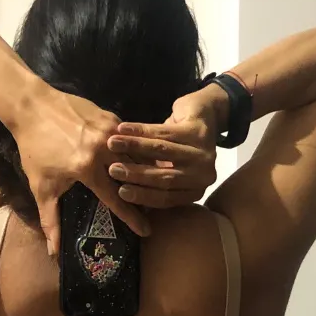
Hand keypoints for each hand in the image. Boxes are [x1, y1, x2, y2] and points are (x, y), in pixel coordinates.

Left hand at [12, 86, 151, 256]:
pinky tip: (138, 161)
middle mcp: (103, 149)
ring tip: (149, 184)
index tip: (146, 231)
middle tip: (150, 207)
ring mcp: (110, 130)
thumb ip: (49, 220)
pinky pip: (129, 140)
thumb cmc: (35, 148)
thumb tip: (53, 252)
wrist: (31, 105)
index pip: (117, 199)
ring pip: (136, 155)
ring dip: (143, 171)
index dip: (132, 217)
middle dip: (143, 192)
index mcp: (87, 168)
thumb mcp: (41, 186)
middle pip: (134, 176)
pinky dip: (134, 151)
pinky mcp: (111, 117)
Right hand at [104, 89, 220, 208]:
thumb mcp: (167, 170)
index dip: (142, 195)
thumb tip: (123, 197)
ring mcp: (204, 154)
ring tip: (111, 144)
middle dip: (137, 174)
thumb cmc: (178, 150)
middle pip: (166, 178)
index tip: (120, 192)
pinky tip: (122, 128)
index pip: (166, 198)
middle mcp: (204, 176)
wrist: (201, 117)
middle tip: (112, 169)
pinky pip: (163, 131)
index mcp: (195, 190)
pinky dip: (140, 129)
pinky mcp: (197, 131)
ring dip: (134, 147)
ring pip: (162, 151)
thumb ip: (152, 184)